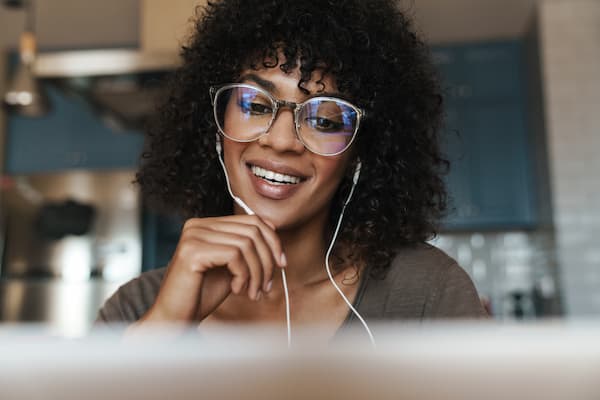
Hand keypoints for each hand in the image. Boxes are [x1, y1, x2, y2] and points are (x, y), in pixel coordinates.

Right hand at [135, 215, 285, 325]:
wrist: (175, 320)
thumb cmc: (202, 296)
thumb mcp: (231, 268)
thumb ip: (247, 250)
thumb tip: (274, 234)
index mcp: (207, 225)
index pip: (252, 220)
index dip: (273, 241)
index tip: (281, 264)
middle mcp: (198, 225)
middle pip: (253, 231)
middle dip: (267, 260)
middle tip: (266, 286)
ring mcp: (193, 236)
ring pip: (247, 244)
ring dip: (257, 272)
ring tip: (253, 292)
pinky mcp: (192, 251)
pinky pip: (235, 255)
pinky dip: (244, 275)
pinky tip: (237, 290)